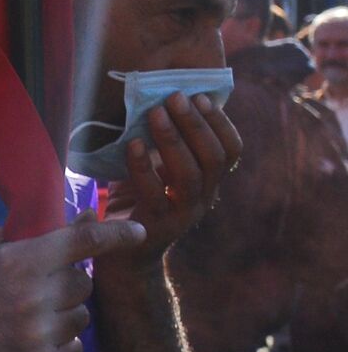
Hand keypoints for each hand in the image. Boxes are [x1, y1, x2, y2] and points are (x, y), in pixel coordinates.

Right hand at [0, 214, 146, 351]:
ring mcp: (38, 336)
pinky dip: (60, 341)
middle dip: (69, 279)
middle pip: (83, 282)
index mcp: (20, 263)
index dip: (117, 234)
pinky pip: (75, 346)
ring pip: (82, 315)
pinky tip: (31, 337)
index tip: (138, 232)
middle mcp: (34, 299)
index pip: (84, 242)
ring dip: (65, 312)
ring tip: (31, 314)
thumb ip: (32, 233)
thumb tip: (82, 217)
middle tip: (42, 284)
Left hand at [106, 92, 242, 253]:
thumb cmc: (137, 201)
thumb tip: (161, 100)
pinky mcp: (154, 227)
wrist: (120, 255)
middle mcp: (203, 199)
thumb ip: (164, 144)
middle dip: (196, 124)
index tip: (200, 96)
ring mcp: (181, 215)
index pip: (231, 151)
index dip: (220, 123)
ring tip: (155, 114)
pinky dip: (143, 167)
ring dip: (173, 140)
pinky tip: (133, 144)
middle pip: (214, 159)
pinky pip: (153, 194)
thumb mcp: (156, 169)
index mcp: (209, 182)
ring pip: (190, 176)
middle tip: (175, 98)